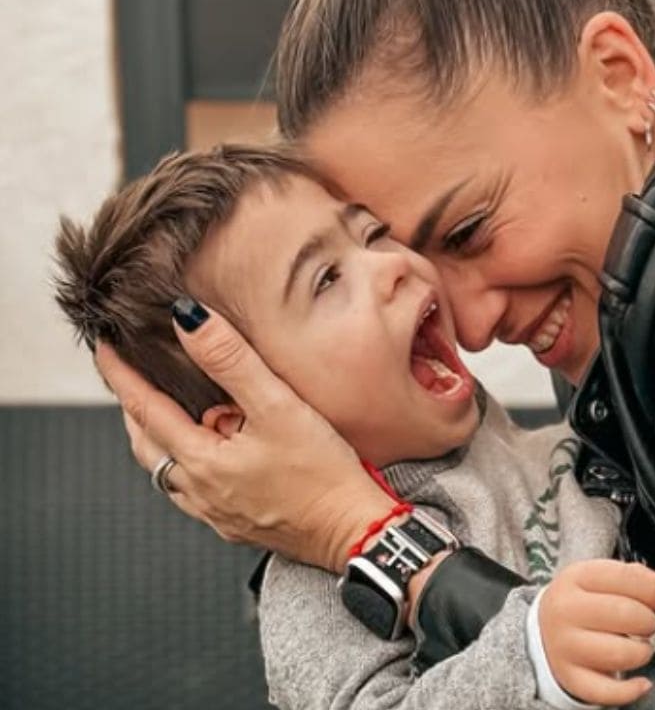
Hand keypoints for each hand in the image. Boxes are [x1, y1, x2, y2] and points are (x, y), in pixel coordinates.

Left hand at [96, 299, 393, 572]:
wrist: (354, 531)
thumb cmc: (323, 474)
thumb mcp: (278, 407)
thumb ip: (231, 361)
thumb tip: (188, 320)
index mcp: (201, 461)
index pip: (145, 409)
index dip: (122, 376)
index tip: (104, 349)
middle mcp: (199, 491)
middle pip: (147, 446)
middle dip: (136, 410)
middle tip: (134, 380)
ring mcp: (217, 513)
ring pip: (170, 473)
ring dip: (163, 440)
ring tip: (176, 414)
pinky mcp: (239, 525)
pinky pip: (197, 494)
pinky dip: (191, 468)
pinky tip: (216, 458)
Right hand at [539, 559, 654, 705]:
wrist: (545, 630)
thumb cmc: (582, 602)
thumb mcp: (599, 578)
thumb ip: (633, 575)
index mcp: (574, 579)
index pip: (622, 577)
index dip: (649, 588)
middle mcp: (565, 611)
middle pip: (624, 614)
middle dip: (647, 620)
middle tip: (646, 623)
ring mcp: (565, 647)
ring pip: (620, 654)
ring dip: (642, 651)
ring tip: (640, 646)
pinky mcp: (570, 678)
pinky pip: (606, 691)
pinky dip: (631, 690)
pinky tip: (642, 682)